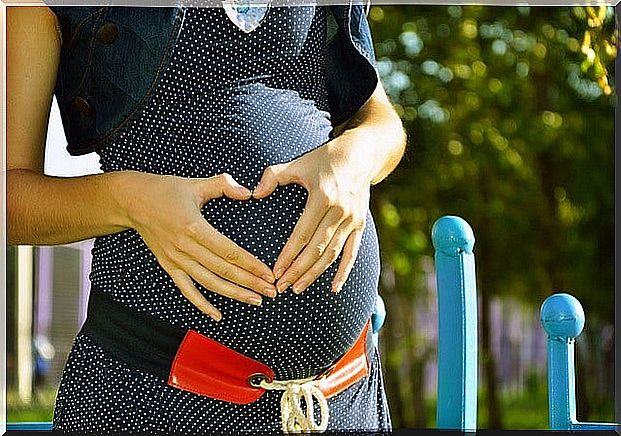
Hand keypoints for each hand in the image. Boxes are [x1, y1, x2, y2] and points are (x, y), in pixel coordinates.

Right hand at [121, 171, 275, 320]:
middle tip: (271, 292)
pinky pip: (187, 290)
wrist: (131, 201)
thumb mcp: (196, 183)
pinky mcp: (168, 266)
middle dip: (250, 283)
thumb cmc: (165, 190)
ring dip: (234, 294)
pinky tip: (218, 315)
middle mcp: (184, 247)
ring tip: (255, 301)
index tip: (268, 273)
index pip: (229, 252)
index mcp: (194, 227)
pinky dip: (202, 304)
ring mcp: (175, 259)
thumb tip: (247, 192)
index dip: (251, 265)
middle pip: (223, 271)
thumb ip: (224, 185)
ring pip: (209, 283)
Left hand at [252, 132, 376, 294]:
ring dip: (314, 274)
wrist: (360, 155)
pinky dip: (344, 272)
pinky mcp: (360, 225)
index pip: (302, 234)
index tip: (275, 271)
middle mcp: (340, 211)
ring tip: (297, 288)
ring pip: (332, 254)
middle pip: (317, 249)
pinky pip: (352, 253)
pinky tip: (334, 289)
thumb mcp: (298, 163)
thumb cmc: (323, 159)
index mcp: (322, 197)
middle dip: (298, 270)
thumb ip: (273, 176)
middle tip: (281, 287)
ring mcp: (352, 220)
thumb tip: (254, 193)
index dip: (288, 255)